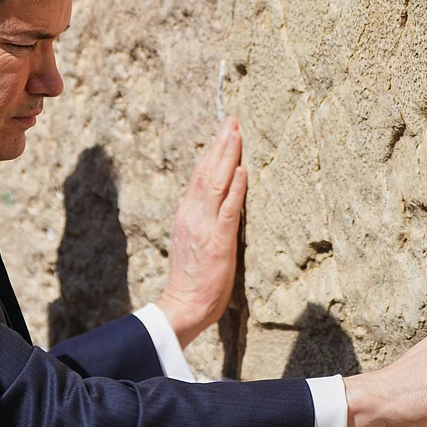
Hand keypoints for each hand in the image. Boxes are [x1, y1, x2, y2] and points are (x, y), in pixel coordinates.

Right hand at [157, 117, 246, 347]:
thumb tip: (219, 201)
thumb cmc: (193, 281)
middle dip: (220, 144)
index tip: (224, 131)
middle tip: (232, 120)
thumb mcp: (194, 242)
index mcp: (187, 215)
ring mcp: (204, 227)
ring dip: (227, 157)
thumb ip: (203, 220)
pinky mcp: (218, 242)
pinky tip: (243, 171)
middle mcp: (192, 215)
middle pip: (207, 172)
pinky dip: (235, 189)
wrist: (184, 306)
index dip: (212, 152)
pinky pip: (228, 211)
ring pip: (216, 184)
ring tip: (237, 134)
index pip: (200, 176)